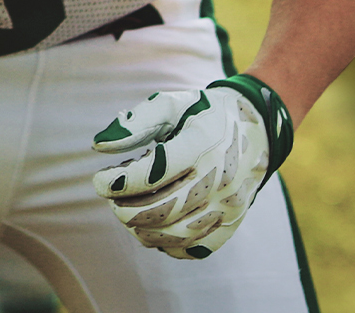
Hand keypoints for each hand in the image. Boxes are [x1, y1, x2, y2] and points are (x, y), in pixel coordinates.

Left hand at [92, 75, 292, 259]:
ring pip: (176, 235)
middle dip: (125, 209)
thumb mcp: (171, 105)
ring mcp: (229, 206)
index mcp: (205, 144)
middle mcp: (221, 179)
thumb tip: (98, 145)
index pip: (156, 174)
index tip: (99, 180)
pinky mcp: (231, 223)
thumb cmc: (204, 114)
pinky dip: (166, 244)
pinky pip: (194, 249)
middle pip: (164, 211)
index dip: (121, 182)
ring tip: (127, 209)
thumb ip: (134, 122)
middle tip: (111, 197)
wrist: (256, 130)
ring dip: (140, 228)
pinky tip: (152, 225)